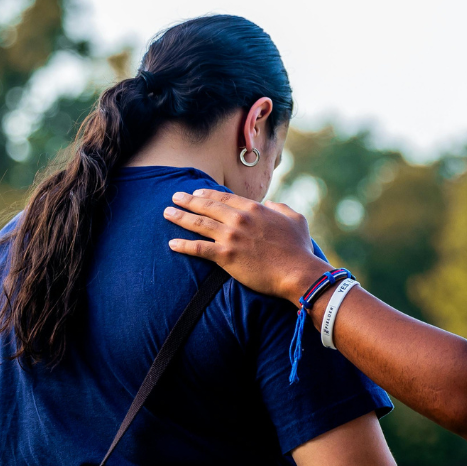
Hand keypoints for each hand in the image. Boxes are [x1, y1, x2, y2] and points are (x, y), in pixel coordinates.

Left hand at [165, 190, 327, 304]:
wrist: (297, 272)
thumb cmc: (299, 248)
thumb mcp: (295, 219)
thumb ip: (281, 207)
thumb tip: (271, 204)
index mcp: (254, 209)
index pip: (225, 198)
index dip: (208, 194)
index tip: (196, 193)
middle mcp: (239, 220)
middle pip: (207, 207)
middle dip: (188, 201)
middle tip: (175, 197)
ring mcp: (231, 237)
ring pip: (199, 224)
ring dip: (180, 218)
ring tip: (167, 213)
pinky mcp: (226, 257)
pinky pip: (199, 249)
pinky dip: (184, 246)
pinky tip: (172, 244)